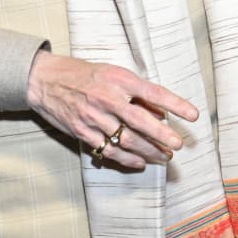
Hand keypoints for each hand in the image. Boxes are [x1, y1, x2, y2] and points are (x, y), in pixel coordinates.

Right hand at [26, 50, 199, 169]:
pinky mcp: (82, 132)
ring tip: (164, 157)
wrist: (44, 80)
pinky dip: (127, 159)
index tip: (193, 115)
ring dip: (148, 151)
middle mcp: (107, 98)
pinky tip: (140, 163)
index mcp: (119, 79)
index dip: (176, 104)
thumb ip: (137, 93)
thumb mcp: (113, 74)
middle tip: (178, 145)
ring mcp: (93, 117)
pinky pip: (108, 150)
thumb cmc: (84, 75)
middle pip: (141, 121)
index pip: (154, 93)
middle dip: (163, 136)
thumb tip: (161, 112)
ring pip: (126, 140)